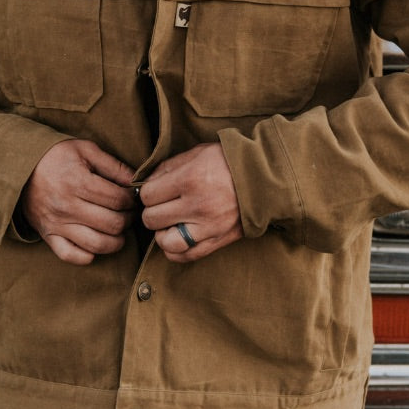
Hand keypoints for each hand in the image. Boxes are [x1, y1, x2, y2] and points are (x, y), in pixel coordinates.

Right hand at [21, 139, 134, 264]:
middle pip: (112, 223)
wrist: (20, 168)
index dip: (132, 200)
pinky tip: (96, 243)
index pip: (119, 199)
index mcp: (78, 182)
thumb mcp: (86, 150)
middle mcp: (67, 206)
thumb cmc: (57, 156)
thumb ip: (114, 165)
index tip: (132, 197)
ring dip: (116, 240)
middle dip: (128, 219)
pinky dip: (88, 255)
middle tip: (128, 213)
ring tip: (118, 230)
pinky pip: (71, 256)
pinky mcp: (48, 236)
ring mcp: (57, 224)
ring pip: (97, 244)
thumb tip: (137, 182)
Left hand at [140, 143, 242, 261]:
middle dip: (152, 211)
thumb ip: (168, 167)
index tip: (155, 190)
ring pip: (166, 242)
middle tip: (161, 206)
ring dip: (161, 234)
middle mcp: (197, 205)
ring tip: (168, 224)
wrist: (263, 178)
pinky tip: (177, 237)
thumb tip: (144, 183)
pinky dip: (175, 250)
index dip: (146, 192)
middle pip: (152, 219)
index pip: (147, 195)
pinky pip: (186, 255)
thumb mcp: (197, 153)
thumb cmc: (227, 161)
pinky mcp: (218, 240)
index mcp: (189, 179)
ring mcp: (208, 226)